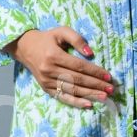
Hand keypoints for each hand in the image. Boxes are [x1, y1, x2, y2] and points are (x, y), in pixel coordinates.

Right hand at [1, 27, 115, 108]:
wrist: (25, 47)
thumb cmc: (47, 38)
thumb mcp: (61, 31)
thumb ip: (77, 39)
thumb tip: (91, 53)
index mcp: (54, 55)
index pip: (79, 66)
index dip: (95, 72)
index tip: (109, 76)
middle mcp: (49, 70)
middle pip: (77, 80)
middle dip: (96, 85)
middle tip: (111, 89)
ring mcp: (47, 81)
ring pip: (72, 90)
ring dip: (90, 95)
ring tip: (104, 97)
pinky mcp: (46, 88)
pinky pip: (63, 97)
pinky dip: (76, 102)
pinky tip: (88, 104)